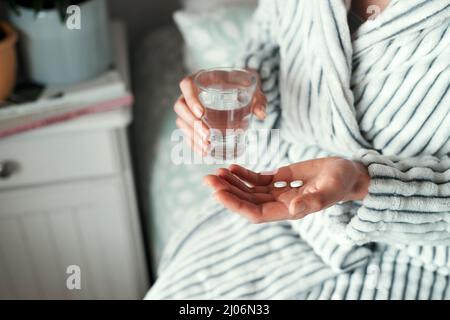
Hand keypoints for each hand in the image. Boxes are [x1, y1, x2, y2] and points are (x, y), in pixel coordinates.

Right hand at [174, 71, 266, 155]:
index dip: (191, 99)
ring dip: (192, 136)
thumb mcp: (254, 90)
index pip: (187, 84)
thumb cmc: (245, 86)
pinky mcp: (193, 122)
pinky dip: (194, 143)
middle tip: (208, 136)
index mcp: (203, 79)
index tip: (202, 113)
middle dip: (192, 123)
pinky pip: (187, 132)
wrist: (242, 90)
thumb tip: (261, 114)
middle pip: (180, 106)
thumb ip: (258, 100)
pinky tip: (204, 152)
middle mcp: (191, 93)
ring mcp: (190, 108)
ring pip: (182, 121)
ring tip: (207, 147)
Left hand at [204, 157, 369, 222]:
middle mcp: (281, 204)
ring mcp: (279, 192)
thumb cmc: (342, 181)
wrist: (350, 173)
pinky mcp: (281, 179)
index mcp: (290, 210)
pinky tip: (232, 167)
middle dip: (227, 191)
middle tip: (208, 179)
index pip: (256, 213)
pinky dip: (245, 174)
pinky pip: (258, 179)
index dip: (236, 205)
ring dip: (232, 182)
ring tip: (216, 172)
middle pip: (248, 201)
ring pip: (250, 190)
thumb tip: (293, 210)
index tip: (218, 193)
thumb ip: (314, 199)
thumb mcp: (331, 188)